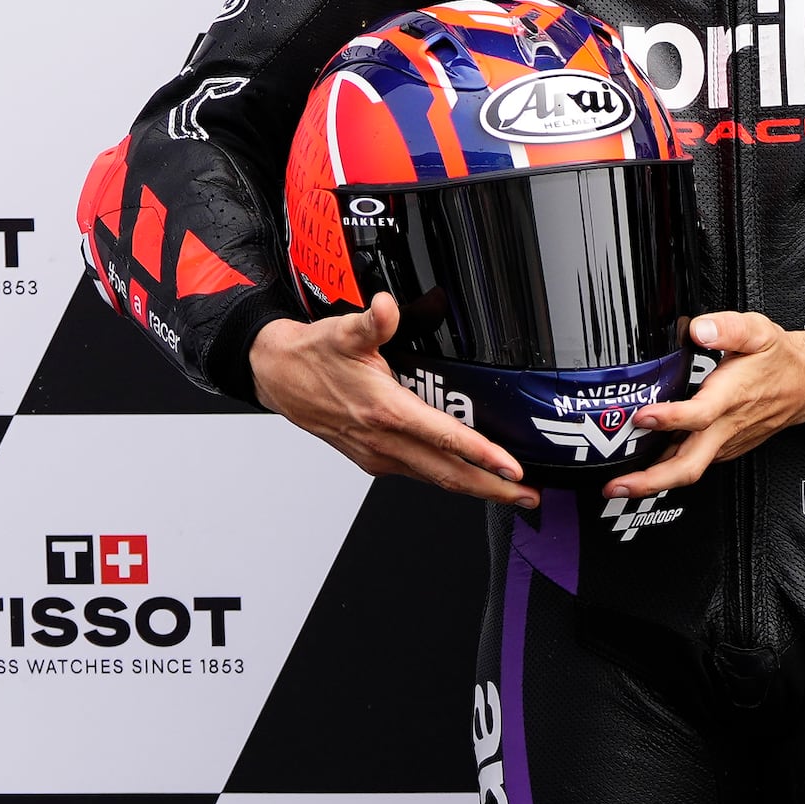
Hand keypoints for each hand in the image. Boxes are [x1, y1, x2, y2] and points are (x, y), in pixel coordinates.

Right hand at [250, 299, 533, 504]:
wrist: (275, 376)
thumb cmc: (311, 356)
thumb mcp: (342, 331)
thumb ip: (373, 321)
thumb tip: (386, 307)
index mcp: (384, 411)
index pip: (443, 438)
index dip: (481, 455)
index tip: (511, 468)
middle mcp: (383, 441)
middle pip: (448, 474)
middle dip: (492, 489)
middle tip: (529, 496)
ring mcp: (378, 455)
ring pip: (435, 479)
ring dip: (475, 489)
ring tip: (511, 493)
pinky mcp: (373, 459)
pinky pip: (419, 474)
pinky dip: (449, 479)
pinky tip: (469, 477)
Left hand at [611, 311, 804, 497]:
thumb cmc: (780, 360)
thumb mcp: (758, 331)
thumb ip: (727, 327)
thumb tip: (699, 329)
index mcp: (731, 397)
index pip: (699, 415)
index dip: (670, 419)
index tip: (642, 416)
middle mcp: (726, 427)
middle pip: (688, 465)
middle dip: (651, 480)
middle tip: (616, 485)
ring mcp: (725, 442)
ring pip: (688, 470)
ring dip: (653, 481)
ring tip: (618, 484)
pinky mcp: (724, 448)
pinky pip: (693, 463)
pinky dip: (666, 469)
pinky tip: (644, 465)